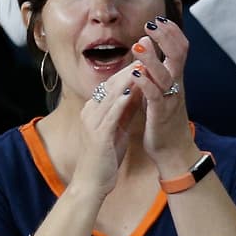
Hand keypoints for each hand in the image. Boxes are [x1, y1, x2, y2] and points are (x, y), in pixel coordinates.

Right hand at [69, 60, 146, 197]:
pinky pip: (110, 114)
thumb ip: (126, 109)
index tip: (145, 56)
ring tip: (142, 64)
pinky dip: (121, 101)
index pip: (112, 83)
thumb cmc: (105, 156)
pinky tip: (133, 91)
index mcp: (94, 109)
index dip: (128, 69)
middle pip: (110, 84)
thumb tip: (138, 89)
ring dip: (127, 79)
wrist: (91, 183)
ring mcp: (92, 122)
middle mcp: (90, 111)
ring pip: (110, 95)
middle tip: (145, 52)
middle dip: (129, 68)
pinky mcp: (97, 135)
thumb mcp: (118, 127)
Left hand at [123, 15, 196, 175]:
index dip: (172, 32)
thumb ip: (159, 72)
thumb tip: (149, 51)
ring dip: (152, 57)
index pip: (181, 48)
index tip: (158, 18)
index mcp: (176, 78)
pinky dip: (146, 83)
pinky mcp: (161, 114)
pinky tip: (135, 74)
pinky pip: (155, 96)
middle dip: (166, 37)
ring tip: (139, 44)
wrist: (173, 151)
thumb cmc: (164, 120)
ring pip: (165, 74)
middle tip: (151, 24)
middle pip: (178, 54)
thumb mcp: (164, 92)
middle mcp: (176, 85)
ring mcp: (170, 99)